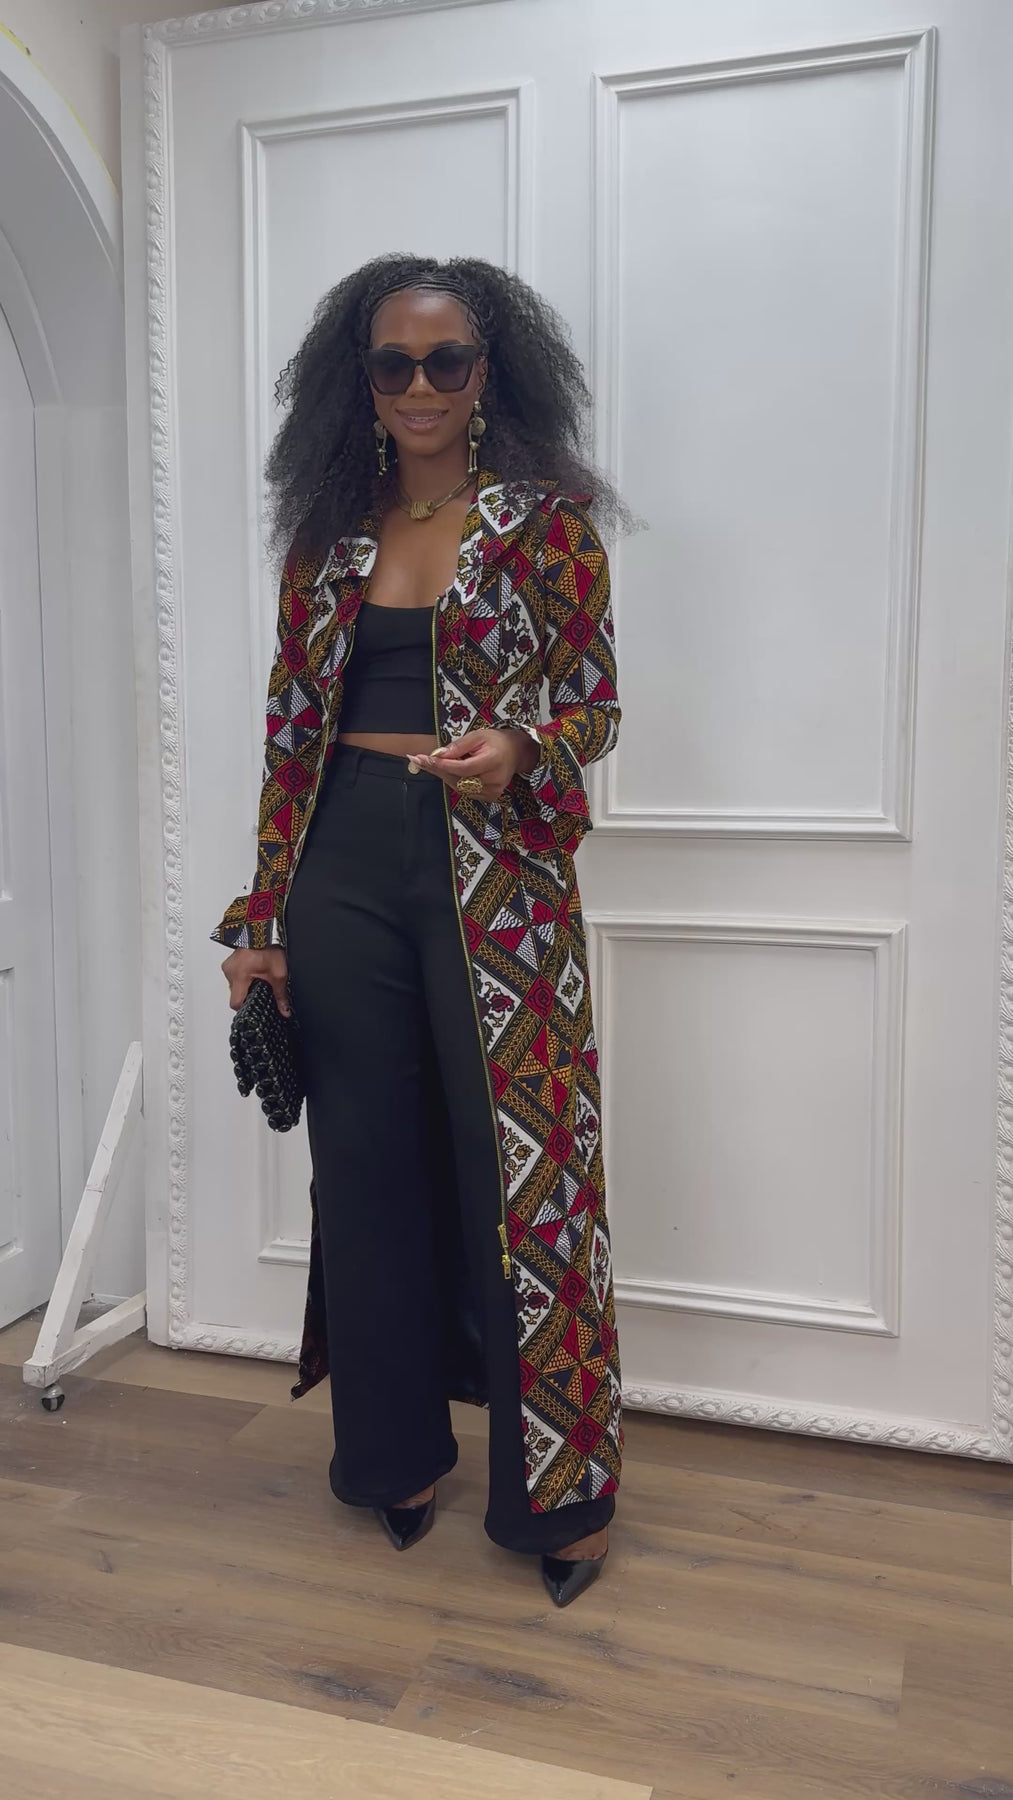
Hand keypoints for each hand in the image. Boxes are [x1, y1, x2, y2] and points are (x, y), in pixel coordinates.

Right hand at [221, 946, 290, 1015]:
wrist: (263, 929)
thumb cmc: (269, 946)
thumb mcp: (278, 974)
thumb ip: (280, 995)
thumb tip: (284, 1010)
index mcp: (239, 976)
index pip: (236, 1003)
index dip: (246, 1007)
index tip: (256, 1005)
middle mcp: (230, 971)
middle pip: (236, 995)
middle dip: (248, 994)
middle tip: (261, 987)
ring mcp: (228, 966)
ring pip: (235, 986)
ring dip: (245, 985)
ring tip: (258, 977)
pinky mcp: (229, 962)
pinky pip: (234, 976)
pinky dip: (243, 977)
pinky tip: (253, 972)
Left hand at [411, 727, 538, 799]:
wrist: (515, 753)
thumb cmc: (496, 741)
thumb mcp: (478, 735)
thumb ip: (459, 746)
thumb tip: (439, 754)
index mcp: (493, 761)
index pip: (463, 768)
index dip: (443, 764)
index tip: (424, 758)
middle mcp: (494, 780)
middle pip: (458, 778)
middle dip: (436, 769)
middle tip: (416, 759)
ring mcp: (492, 791)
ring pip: (459, 786)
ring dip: (442, 774)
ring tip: (427, 763)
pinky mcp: (490, 797)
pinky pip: (464, 790)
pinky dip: (453, 780)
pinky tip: (445, 770)